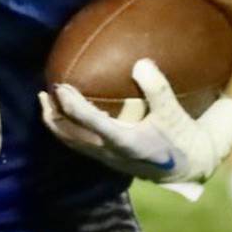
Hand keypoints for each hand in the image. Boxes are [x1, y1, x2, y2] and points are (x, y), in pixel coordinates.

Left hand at [41, 58, 231, 187]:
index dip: (72, 105)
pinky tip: (67, 115)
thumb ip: (158, 89)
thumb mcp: (174, 113)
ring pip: (71, 142)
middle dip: (53, 116)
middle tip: (43, 93)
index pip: (90, 122)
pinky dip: (67, 129)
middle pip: (70, 136)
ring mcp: (106, 158)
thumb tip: (140, 63)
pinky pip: (79, 144)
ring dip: (56, 124)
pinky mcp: (107, 159)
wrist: (188, 168)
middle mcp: (110, 152)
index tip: (60, 87)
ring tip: (46, 104)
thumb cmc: (182, 138)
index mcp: (125, 142)